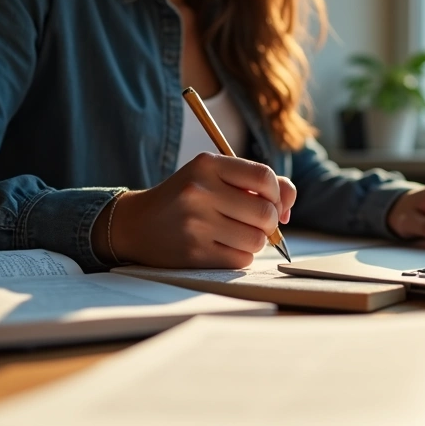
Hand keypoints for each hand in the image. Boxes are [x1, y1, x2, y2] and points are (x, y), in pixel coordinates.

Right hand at [95, 152, 295, 267]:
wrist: (136, 224)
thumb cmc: (186, 199)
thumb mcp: (213, 177)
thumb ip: (255, 183)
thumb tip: (288, 205)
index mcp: (207, 165)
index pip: (264, 177)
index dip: (278, 193)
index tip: (273, 202)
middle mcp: (200, 192)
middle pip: (265, 212)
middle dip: (268, 221)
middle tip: (254, 222)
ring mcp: (195, 224)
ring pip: (257, 240)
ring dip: (255, 241)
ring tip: (236, 234)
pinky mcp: (194, 253)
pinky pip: (241, 260)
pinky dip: (240, 256)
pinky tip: (222, 248)